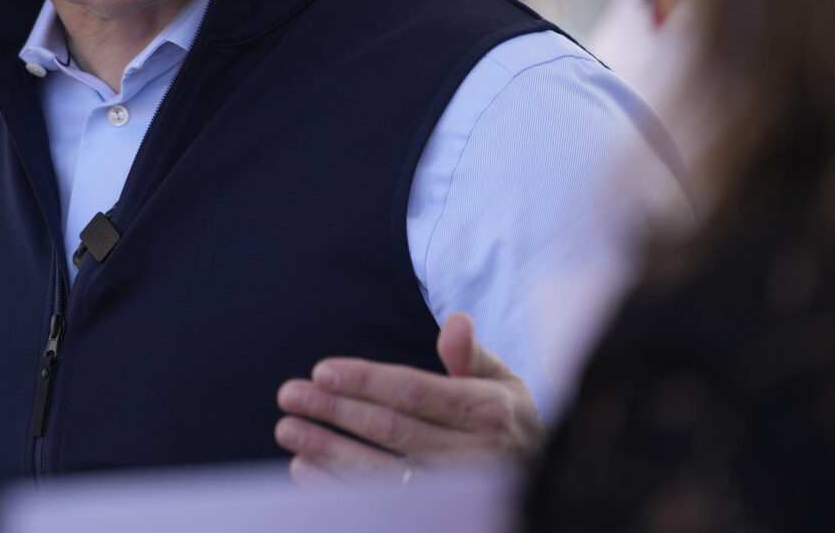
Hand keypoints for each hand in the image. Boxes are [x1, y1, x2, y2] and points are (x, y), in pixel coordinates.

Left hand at [274, 312, 544, 483]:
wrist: (547, 482)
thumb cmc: (510, 423)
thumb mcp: (504, 382)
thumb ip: (471, 354)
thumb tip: (454, 321)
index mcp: (487, 411)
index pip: (415, 392)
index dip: (366, 381)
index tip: (321, 371)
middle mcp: (472, 455)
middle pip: (390, 429)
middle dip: (334, 410)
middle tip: (288, 395)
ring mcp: (454, 492)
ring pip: (379, 471)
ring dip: (327, 451)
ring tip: (288, 430)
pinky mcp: (438, 515)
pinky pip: (378, 503)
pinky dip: (336, 488)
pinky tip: (304, 469)